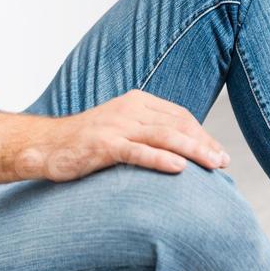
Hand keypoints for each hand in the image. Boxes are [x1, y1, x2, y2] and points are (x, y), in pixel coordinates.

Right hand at [38, 89, 230, 182]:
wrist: (45, 146)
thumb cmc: (85, 143)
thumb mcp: (121, 130)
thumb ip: (147, 133)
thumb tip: (180, 151)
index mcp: (136, 102)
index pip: (180, 115)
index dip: (203, 134)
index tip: (219, 152)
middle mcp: (129, 109)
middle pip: (177, 124)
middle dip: (205, 143)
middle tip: (224, 163)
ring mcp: (116, 126)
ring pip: (164, 136)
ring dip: (194, 150)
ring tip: (214, 165)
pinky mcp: (104, 146)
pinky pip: (138, 152)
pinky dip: (161, 159)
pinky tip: (180, 169)